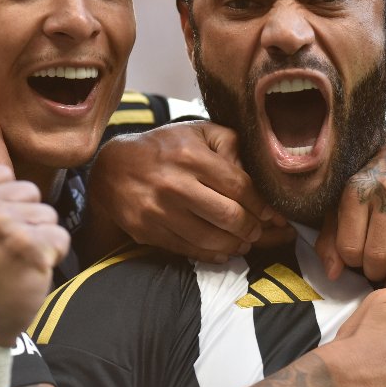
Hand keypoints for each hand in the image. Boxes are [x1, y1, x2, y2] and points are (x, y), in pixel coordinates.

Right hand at [0, 165, 68, 346]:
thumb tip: (5, 174)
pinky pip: (60, 238)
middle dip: (27, 218)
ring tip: (16, 260)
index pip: (4, 174)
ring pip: (48, 214)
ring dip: (40, 238)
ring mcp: (2, 224)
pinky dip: (53, 255)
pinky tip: (31, 270)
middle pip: (30, 191)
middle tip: (6, 248)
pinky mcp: (29, 245)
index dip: (8, 201)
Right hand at [84, 121, 291, 263]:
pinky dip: (213, 254)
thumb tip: (257, 175)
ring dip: (236, 244)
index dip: (261, 205)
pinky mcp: (148, 231)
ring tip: (245, 241)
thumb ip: (231, 145)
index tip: (272, 213)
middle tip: (260, 229)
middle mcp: (174, 184)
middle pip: (229, 216)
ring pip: (211, 239)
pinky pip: (189, 250)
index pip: (239, 187)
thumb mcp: (198, 132)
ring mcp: (159, 211)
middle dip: (253, 228)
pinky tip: (224, 250)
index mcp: (191, 157)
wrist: (112, 168)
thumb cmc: (164, 148)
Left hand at [315, 130, 385, 284]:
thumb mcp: (343, 200)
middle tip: (378, 273)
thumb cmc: (372, 179)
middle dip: (376, 274)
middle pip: (379, 255)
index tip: (358, 262)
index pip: (350, 247)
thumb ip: (331, 237)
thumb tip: (333, 274)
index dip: (352, 263)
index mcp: (357, 190)